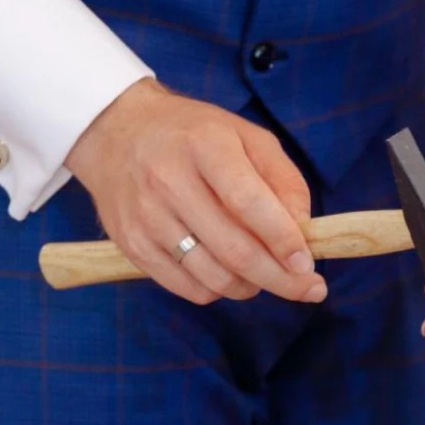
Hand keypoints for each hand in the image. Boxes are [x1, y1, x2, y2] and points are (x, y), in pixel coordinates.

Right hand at [64, 79, 323, 305]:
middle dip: (280, 279)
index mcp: (204, 146)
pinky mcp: (132, 245)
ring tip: (265, 276)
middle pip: (233, 250)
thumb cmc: (194, 136)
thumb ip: (283, 178)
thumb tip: (303, 230)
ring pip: (212, 277)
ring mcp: (146, 217)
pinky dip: (218, 291)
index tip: (307, 264)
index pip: (247, 202)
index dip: (283, 239)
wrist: (117, 133)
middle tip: (308, 289)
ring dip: (251, 287)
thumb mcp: (246, 136)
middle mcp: (169, 181)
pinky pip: (187, 288)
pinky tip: (229, 275)